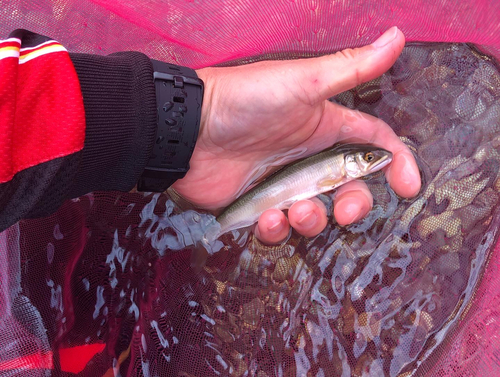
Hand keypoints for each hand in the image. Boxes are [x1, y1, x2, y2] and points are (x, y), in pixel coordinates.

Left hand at [172, 26, 420, 243]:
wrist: (189, 129)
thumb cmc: (245, 100)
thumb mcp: (303, 82)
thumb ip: (351, 68)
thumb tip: (396, 37)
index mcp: (325, 127)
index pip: (373, 145)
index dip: (396, 164)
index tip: (409, 186)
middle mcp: (308, 157)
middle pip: (349, 190)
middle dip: (355, 205)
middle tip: (345, 211)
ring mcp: (283, 183)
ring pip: (316, 215)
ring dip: (312, 220)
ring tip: (293, 211)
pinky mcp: (258, 205)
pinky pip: (279, 228)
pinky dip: (277, 230)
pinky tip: (266, 218)